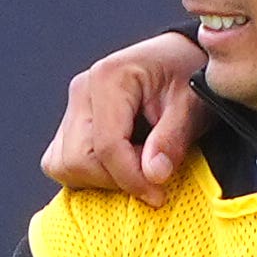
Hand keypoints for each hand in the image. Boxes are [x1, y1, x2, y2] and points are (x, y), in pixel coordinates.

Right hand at [41, 31, 211, 206]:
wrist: (181, 61)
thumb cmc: (189, 78)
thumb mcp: (193, 105)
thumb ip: (172, 138)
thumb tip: (153, 175)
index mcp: (109, 77)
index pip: (107, 146)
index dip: (132, 179)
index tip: (159, 194)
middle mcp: (82, 90)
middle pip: (78, 160)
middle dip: (117, 179)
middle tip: (153, 174)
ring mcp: (73, 106)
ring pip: (65, 165)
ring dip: (102, 178)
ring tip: (139, 164)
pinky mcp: (70, 122)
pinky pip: (64, 162)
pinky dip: (90, 174)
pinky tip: (122, 164)